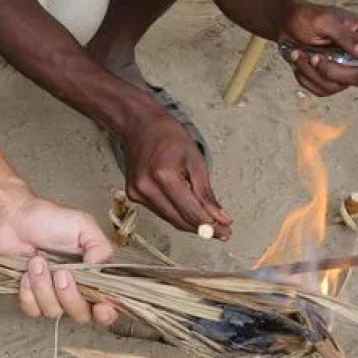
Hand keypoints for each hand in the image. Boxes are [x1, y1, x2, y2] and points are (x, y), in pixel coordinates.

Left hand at [0, 196, 118, 326]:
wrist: (13, 218)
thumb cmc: (48, 219)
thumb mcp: (83, 226)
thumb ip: (100, 248)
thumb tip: (101, 271)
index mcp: (92, 275)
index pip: (107, 306)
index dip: (106, 313)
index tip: (100, 307)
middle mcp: (74, 290)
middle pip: (81, 315)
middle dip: (70, 296)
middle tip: (60, 273)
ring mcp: (51, 296)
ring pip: (54, 312)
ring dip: (44, 287)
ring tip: (37, 261)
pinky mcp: (29, 297)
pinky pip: (33, 310)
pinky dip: (28, 292)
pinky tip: (24, 273)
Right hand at [114, 107, 230, 238]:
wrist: (140, 125)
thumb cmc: (167, 136)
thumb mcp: (195, 161)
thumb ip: (206, 194)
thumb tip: (220, 218)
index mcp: (163, 175)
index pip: (190, 211)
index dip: (211, 225)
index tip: (225, 231)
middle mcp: (146, 186)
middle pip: (179, 220)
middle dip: (202, 228)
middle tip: (221, 231)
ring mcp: (137, 192)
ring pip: (170, 219)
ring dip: (189, 223)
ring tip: (208, 222)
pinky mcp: (133, 195)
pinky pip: (160, 212)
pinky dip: (175, 213)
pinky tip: (186, 209)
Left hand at [280, 2, 357, 96]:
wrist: (284, 23)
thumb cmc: (305, 16)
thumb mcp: (324, 20)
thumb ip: (346, 37)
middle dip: (335, 72)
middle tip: (315, 56)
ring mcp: (343, 68)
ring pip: (338, 86)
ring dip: (314, 73)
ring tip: (299, 53)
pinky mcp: (328, 78)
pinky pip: (321, 90)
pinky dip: (306, 78)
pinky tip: (299, 60)